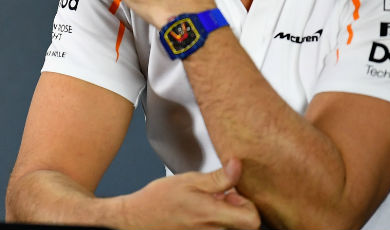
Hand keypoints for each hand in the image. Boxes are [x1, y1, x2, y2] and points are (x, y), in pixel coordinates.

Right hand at [118, 158, 259, 229]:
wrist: (137, 219)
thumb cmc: (158, 200)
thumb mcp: (188, 180)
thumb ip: (218, 177)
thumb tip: (237, 166)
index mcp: (212, 215)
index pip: (252, 219)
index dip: (248, 204)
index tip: (233, 193)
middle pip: (245, 224)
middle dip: (238, 208)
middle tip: (221, 196)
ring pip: (231, 226)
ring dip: (226, 214)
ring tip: (208, 203)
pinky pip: (218, 229)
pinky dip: (215, 219)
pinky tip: (201, 211)